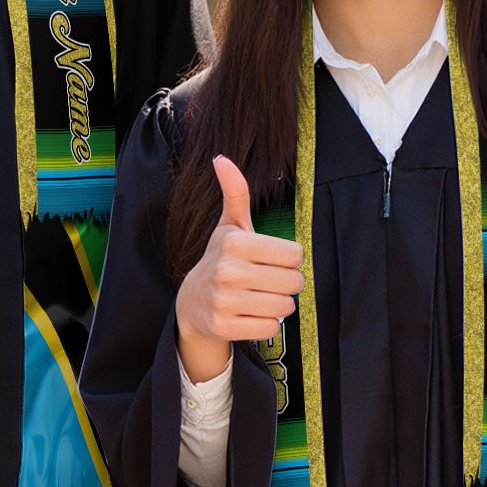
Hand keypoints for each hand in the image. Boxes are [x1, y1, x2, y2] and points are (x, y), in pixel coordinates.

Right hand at [174, 156, 301, 383]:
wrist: (192, 302)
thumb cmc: (221, 259)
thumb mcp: (229, 226)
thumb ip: (235, 193)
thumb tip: (221, 158)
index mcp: (235, 242)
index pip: (295, 254)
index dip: (288, 259)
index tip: (271, 260)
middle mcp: (227, 270)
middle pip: (293, 281)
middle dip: (287, 283)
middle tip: (268, 281)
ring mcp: (224, 300)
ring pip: (285, 306)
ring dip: (279, 305)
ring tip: (260, 297)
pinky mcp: (224, 326)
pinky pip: (270, 328)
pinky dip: (266, 324)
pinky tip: (250, 314)